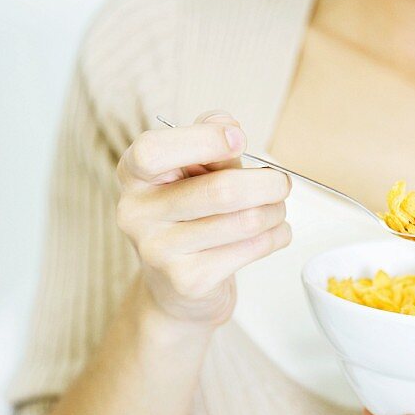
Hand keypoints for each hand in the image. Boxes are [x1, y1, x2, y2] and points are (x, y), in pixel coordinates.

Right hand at [116, 110, 291, 325]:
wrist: (174, 288)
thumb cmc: (189, 216)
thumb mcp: (192, 172)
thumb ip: (209, 144)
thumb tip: (229, 127)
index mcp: (133, 175)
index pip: (154, 150)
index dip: (203, 140)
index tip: (239, 140)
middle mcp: (136, 213)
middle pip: (221, 190)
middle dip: (267, 183)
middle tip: (281, 183)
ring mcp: (159, 251)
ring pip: (244, 221)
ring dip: (275, 211)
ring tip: (276, 209)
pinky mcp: (188, 281)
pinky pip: (250, 249)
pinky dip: (276, 236)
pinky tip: (273, 233)